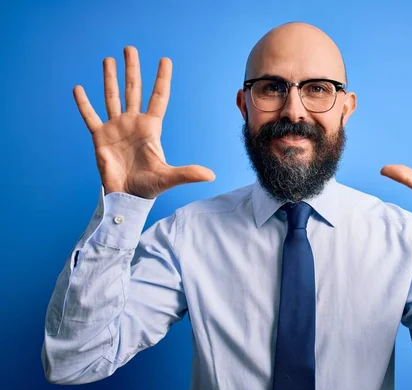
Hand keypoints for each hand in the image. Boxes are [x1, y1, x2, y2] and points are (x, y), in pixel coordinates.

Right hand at [73, 46, 214, 198]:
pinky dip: (84, 103)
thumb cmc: (149, 187)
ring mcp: (116, 128)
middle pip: (133, 90)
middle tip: (130, 48)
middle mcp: (133, 123)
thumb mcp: (169, 177)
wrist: (127, 197)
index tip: (164, 60)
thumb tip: (211, 175)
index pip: (158, 97)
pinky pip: (90, 116)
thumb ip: (188, 173)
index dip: (161, 79)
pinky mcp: (100, 138)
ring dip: (109, 78)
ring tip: (108, 59)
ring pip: (112, 97)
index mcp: (151, 128)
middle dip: (132, 69)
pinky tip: (78, 88)